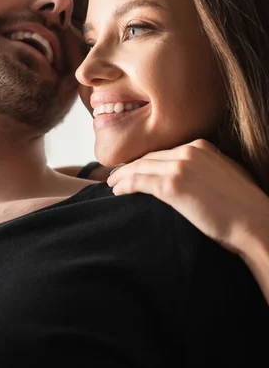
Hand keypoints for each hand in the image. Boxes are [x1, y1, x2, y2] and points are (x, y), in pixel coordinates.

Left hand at [107, 139, 268, 256]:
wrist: (254, 221)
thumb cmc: (243, 207)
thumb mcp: (226, 175)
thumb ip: (206, 170)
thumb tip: (193, 179)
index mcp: (202, 146)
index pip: (164, 153)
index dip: (146, 161)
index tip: (135, 169)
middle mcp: (189, 151)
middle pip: (150, 157)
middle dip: (131, 167)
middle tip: (117, 175)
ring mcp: (180, 166)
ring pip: (140, 167)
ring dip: (122, 175)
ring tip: (112, 183)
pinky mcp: (172, 185)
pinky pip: (139, 181)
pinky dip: (124, 184)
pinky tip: (116, 191)